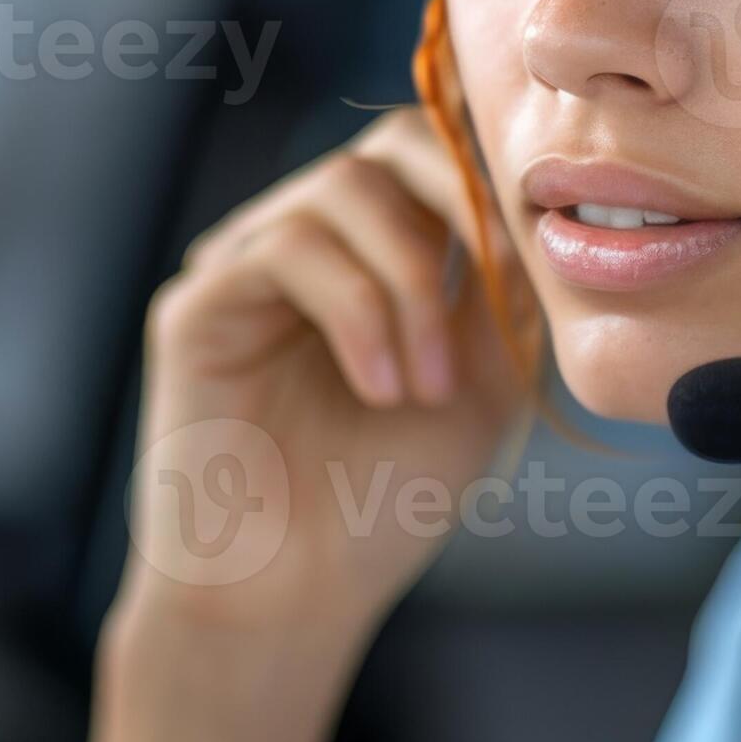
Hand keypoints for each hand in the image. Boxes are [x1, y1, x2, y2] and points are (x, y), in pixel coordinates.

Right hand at [121, 106, 539, 648]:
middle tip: (499, 280)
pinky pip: (285, 250)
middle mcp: (305, 242)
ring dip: (409, 285)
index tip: (543, 241)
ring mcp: (245, 264)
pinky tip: (380, 389)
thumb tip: (541, 205)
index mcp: (374, 253)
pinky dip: (354, 312)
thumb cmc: (381, 501)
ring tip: (428, 386)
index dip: (493, 172)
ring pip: (341, 190)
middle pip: (388, 144)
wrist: (293, 597)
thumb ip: (506, 288)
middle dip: (459, 201)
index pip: (433, 153)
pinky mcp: (197, 302)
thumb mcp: (482, 381)